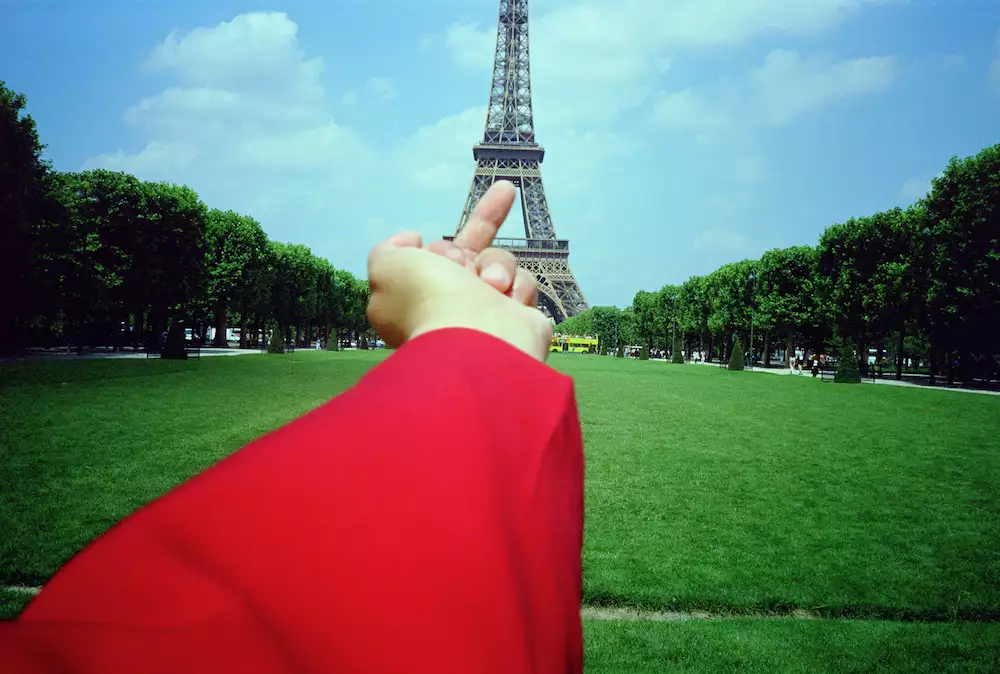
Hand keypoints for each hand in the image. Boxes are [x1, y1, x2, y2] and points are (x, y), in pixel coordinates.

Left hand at [366, 181, 552, 361]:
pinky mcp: (519, 318)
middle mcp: (453, 302)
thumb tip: (413, 240)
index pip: (432, 256)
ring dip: (496, 264)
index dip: (433, 248)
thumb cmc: (429, 300)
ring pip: (498, 261)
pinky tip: (508, 299)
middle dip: (490, 215)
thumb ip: (390, 249)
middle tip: (503, 193)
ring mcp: (487, 310)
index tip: (420, 241)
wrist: (477, 341)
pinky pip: (523, 282)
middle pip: (470, 249)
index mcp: (420, 294)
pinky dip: (517, 286)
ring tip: (492, 284)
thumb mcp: (387, 266)